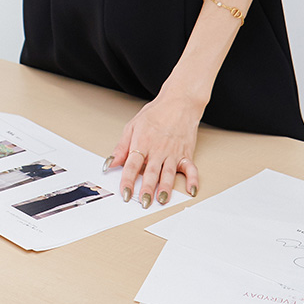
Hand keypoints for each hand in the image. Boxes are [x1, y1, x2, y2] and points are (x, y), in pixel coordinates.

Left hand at [105, 88, 201, 207]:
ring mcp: (173, 152)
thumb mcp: (133, 126)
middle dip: (147, 188)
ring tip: (161, 200)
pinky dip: (193, 180)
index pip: (132, 165)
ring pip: (169, 173)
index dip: (127, 180)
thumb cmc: (155, 113)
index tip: (124, 193)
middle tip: (143, 202)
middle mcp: (158, 150)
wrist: (179, 102)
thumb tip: (111, 163)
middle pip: (151, 172)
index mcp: (142, 143)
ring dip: (165, 188)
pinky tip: (191, 191)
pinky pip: (191, 169)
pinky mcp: (186, 153)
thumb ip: (122, 147)